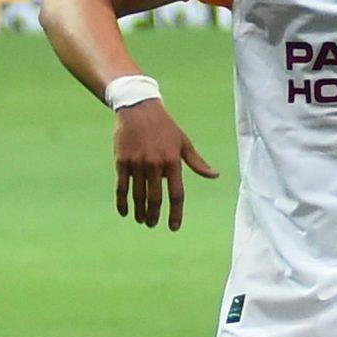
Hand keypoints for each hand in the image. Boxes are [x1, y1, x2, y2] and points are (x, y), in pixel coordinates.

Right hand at [114, 100, 217, 230]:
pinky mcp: (122, 161)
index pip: (176, 194)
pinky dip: (122, 201)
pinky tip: (125, 212)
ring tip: (142, 221)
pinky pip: (121, 186)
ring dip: (140, 211)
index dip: (175, 213)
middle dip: (154, 215)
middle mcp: (154, 164)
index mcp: (173, 162)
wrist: (138, 109)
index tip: (174, 227)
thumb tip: (215, 175)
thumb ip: (197, 162)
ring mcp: (137, 163)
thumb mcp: (184, 143)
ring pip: (138, 194)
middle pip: (155, 198)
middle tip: (153, 225)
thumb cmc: (166, 127)